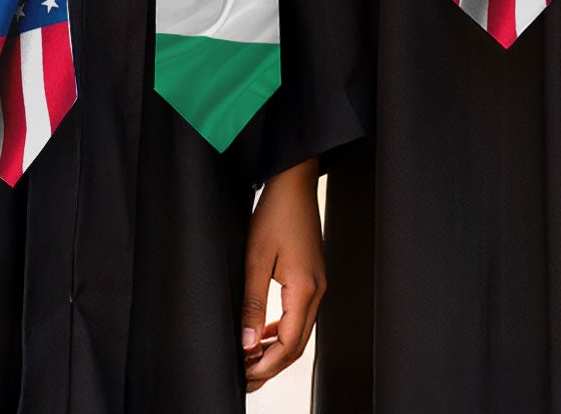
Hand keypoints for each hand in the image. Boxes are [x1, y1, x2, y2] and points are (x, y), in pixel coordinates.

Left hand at [241, 159, 325, 390]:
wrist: (295, 183)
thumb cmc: (276, 214)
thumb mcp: (255, 259)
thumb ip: (252, 305)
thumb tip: (247, 344)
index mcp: (305, 288)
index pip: (289, 344)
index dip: (266, 366)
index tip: (243, 375)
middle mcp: (317, 289)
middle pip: (298, 344)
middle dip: (271, 366)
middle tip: (243, 377)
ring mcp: (318, 283)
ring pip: (300, 332)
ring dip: (276, 351)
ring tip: (249, 361)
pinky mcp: (312, 278)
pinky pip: (300, 316)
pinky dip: (282, 332)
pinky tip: (263, 334)